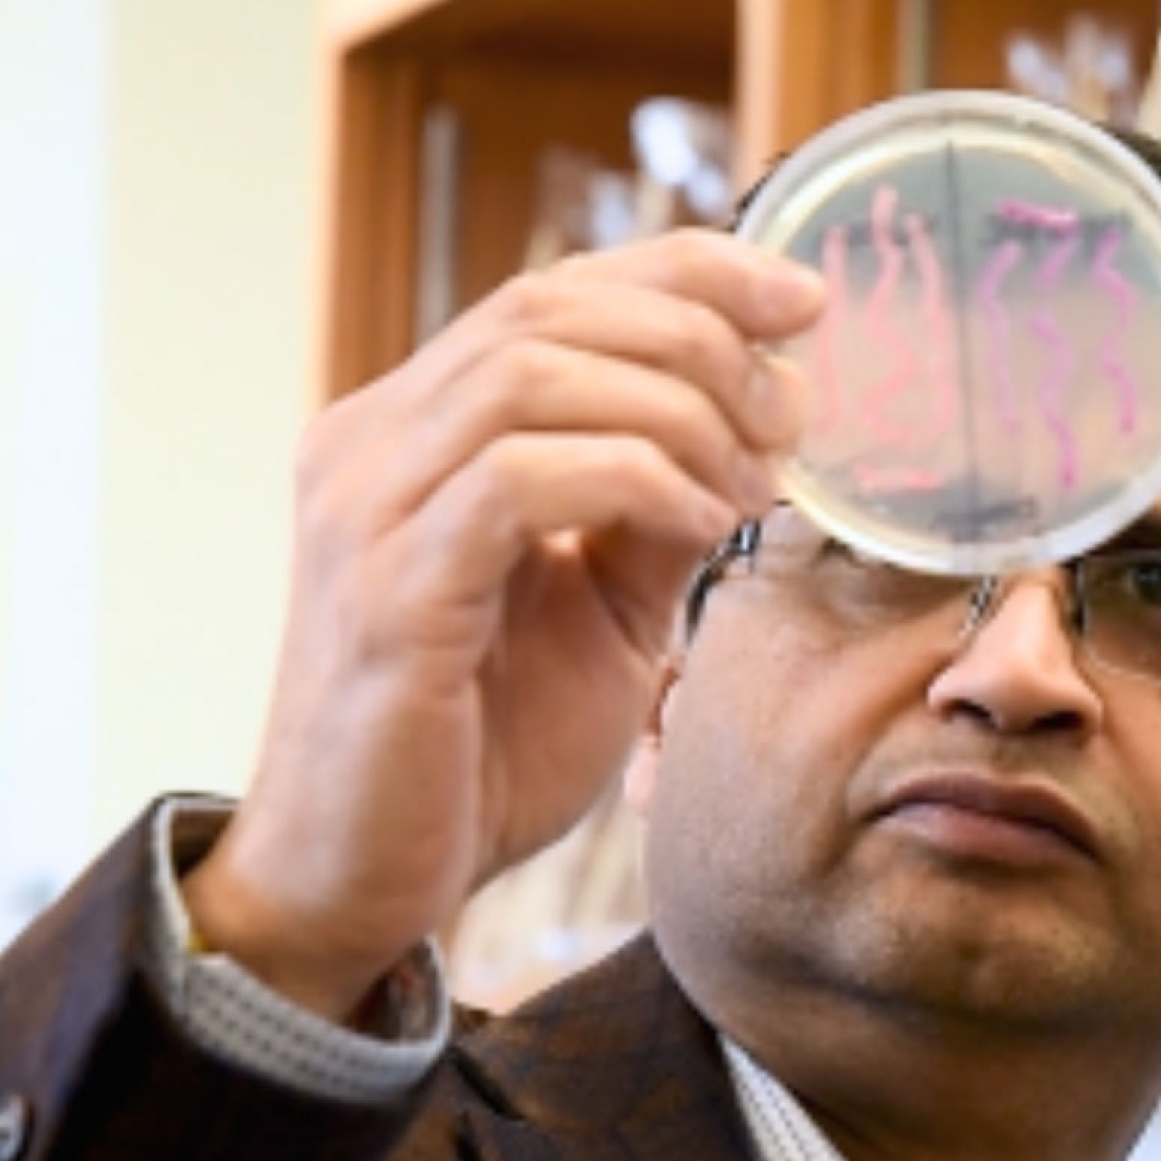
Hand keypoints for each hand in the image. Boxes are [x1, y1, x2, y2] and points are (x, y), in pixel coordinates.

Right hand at [182, 231, 822, 1018]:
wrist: (360, 889)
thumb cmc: (476, 758)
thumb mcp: (602, 618)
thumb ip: (656, 519)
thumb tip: (754, 430)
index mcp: (409, 434)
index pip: (548, 295)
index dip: (684, 271)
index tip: (800, 300)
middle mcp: (369, 445)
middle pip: (544, 306)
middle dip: (698, 330)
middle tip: (793, 403)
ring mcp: (363, 510)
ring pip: (531, 373)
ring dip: (676, 408)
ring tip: (751, 480)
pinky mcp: (386, 589)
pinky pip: (519, 480)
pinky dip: (634, 480)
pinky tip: (700, 524)